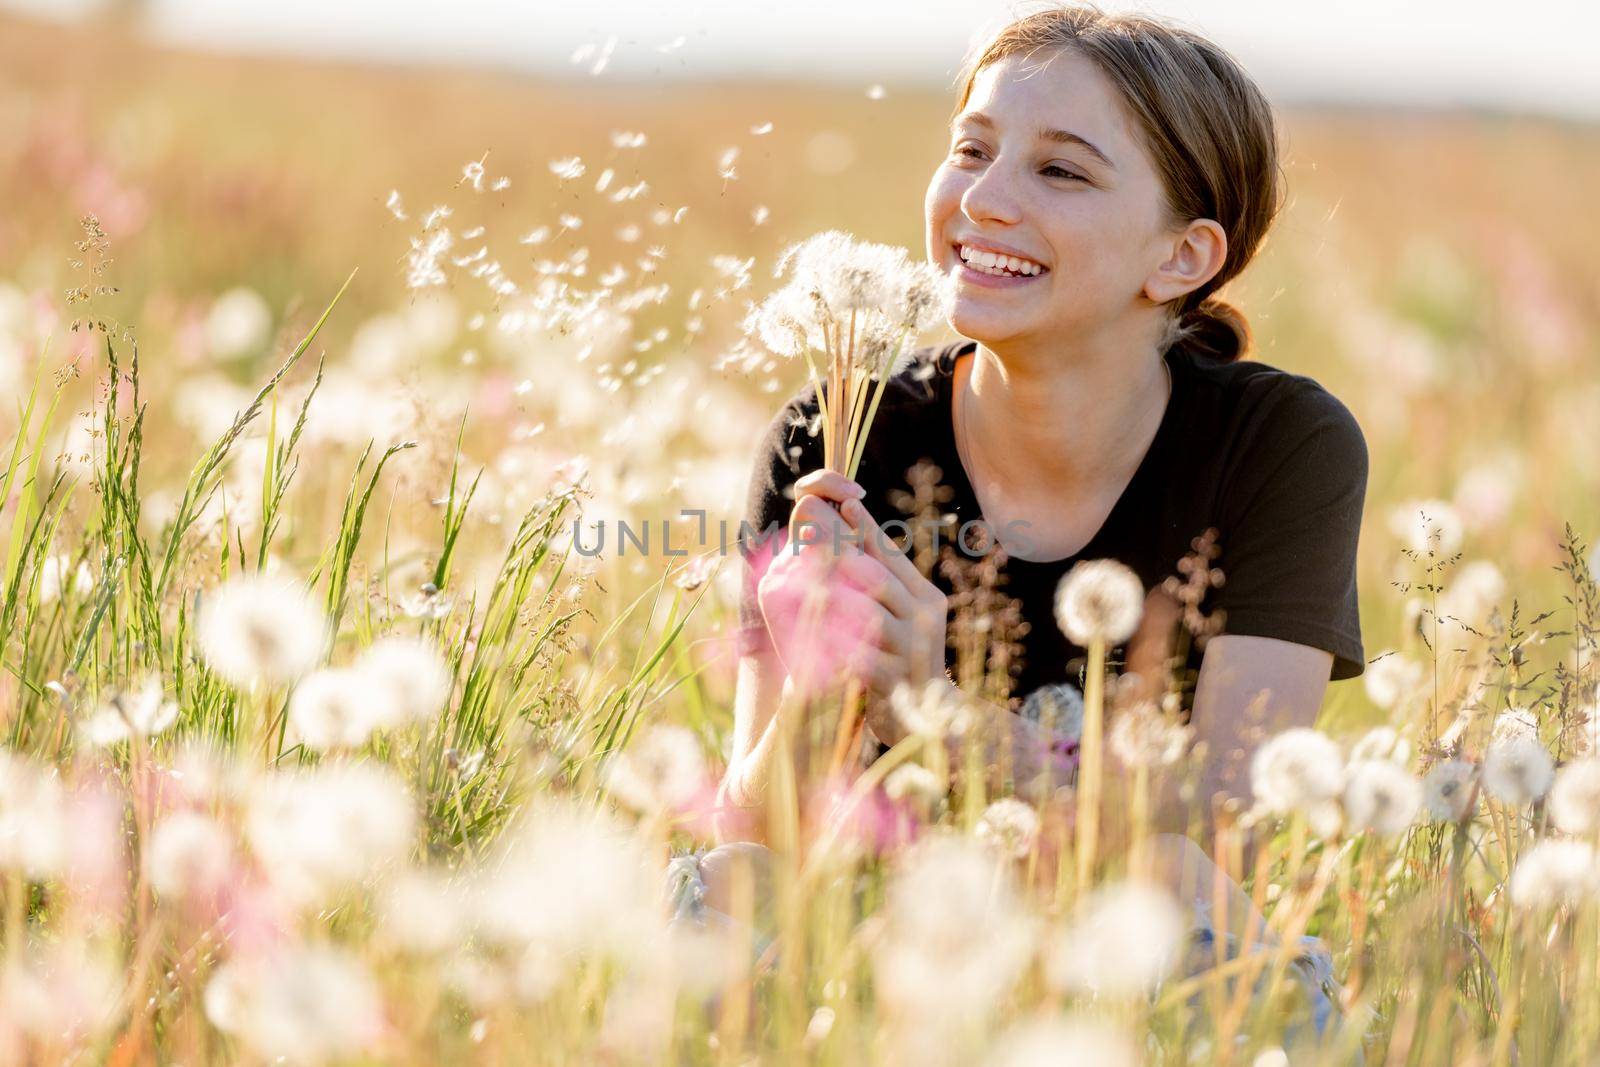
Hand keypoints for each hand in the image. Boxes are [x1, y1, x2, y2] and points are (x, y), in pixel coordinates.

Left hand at [756, 471, 949, 706]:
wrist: (931, 720)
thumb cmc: (904, 659)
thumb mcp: (901, 616)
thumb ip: (883, 580)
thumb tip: (852, 527)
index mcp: (923, 597)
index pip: (891, 554)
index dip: (864, 527)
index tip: (840, 501)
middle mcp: (923, 618)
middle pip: (878, 576)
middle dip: (839, 551)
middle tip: (806, 528)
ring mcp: (913, 651)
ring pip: (869, 613)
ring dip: (830, 593)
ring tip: (796, 575)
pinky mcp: (896, 682)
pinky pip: (860, 657)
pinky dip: (832, 642)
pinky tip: (805, 630)